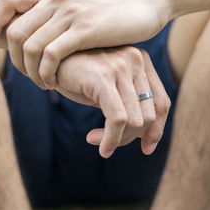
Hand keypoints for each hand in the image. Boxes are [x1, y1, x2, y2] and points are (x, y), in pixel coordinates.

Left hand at [0, 0, 170, 87]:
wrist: (144, 5)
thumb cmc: (109, 13)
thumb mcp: (75, 7)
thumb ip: (53, 15)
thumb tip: (29, 32)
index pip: (6, 3)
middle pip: (13, 31)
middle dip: (13, 59)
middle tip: (25, 75)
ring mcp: (70, 13)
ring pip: (28, 46)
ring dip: (29, 72)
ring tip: (42, 83)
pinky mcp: (84, 30)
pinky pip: (50, 55)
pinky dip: (45, 73)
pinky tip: (53, 83)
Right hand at [54, 45, 170, 157]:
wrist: (47, 60)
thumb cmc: (77, 77)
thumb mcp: (108, 89)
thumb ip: (129, 105)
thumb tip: (148, 140)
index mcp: (141, 61)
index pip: (162, 103)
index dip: (157, 130)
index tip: (146, 149)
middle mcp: (135, 60)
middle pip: (149, 115)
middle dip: (131, 138)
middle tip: (109, 145)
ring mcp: (121, 67)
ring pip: (136, 121)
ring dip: (118, 140)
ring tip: (98, 142)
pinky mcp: (103, 78)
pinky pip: (118, 119)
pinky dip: (111, 139)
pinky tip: (100, 146)